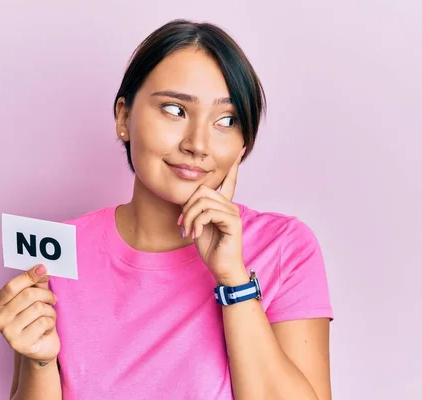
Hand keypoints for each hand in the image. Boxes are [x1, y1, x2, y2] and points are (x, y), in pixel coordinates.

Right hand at [0, 264, 59, 364]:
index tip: (43, 268)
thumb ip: (37, 284)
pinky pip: (44, 322)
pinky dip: (51, 323)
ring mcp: (7, 333)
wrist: (42, 348)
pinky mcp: (20, 344)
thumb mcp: (36, 299)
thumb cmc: (37, 320)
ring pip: (38, 308)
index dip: (28, 276)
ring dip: (50, 311)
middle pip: (28, 295)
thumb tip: (41, 268)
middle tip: (53, 299)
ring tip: (48, 317)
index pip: (12, 286)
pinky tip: (46, 330)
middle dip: (46, 295)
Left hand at [179, 147, 248, 284]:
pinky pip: (208, 213)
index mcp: (223, 205)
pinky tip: (195, 234)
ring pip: (202, 201)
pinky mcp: (232, 222)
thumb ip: (195, 210)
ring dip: (189, 217)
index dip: (233, 165)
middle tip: (182, 224)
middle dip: (187, 207)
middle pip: (202, 191)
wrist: (221, 268)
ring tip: (187, 231)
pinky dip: (196, 223)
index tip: (240, 149)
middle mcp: (230, 205)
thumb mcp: (198, 225)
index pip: (229, 180)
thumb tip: (188, 199)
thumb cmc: (210, 248)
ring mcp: (233, 212)